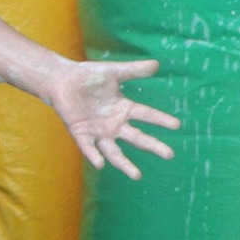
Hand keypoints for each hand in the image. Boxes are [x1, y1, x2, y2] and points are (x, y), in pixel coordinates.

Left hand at [50, 58, 180, 179]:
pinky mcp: (81, 133)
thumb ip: (133, 70)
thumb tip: (157, 64)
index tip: (177, 125)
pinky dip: (93, 155)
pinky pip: (88, 147)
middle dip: (152, 146)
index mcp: (124, 109)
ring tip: (136, 175)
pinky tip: (100, 164)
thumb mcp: (113, 72)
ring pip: (114, 151)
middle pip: (136, 138)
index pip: (146, 115)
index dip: (160, 120)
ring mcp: (98, 131)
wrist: (62, 80)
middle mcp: (114, 124)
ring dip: (124, 164)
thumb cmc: (88, 76)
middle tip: (169, 154)